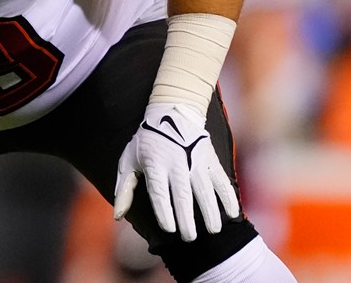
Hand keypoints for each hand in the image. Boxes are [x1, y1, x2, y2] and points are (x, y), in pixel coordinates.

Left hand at [113, 103, 238, 241]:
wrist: (172, 113)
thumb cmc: (146, 142)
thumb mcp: (129, 160)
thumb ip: (124, 189)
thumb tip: (117, 216)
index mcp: (155, 164)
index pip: (159, 192)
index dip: (164, 211)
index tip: (169, 228)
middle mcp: (176, 163)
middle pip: (183, 194)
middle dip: (187, 218)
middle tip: (189, 237)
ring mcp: (195, 160)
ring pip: (205, 189)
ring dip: (211, 211)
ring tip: (213, 229)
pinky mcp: (210, 159)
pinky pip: (222, 180)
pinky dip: (228, 196)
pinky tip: (232, 213)